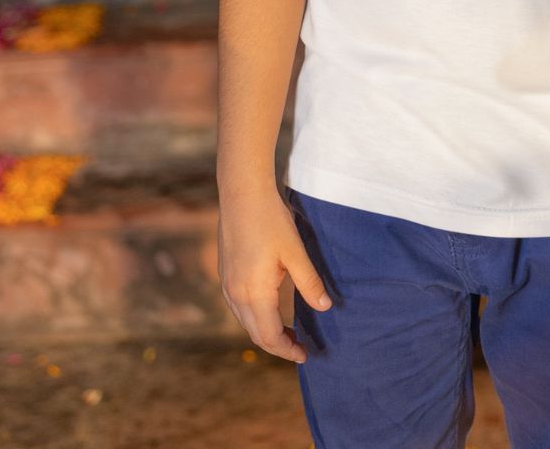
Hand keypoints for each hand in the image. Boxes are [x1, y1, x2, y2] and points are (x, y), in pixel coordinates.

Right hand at [217, 185, 331, 363]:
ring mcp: (227, 284)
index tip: (305, 355)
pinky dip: (255, 317)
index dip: (287, 349)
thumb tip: (324, 307)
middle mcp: (235, 295)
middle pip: (256, 334)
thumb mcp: (295, 252)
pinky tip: (270, 308)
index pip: (270, 336)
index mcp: (254, 293)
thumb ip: (309, 282)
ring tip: (289, 331)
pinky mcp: (225, 273)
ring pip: (246, 322)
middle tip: (300, 347)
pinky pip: (239, 307)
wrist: (242, 193)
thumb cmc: (271, 220)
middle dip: (277, 345)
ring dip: (266, 331)